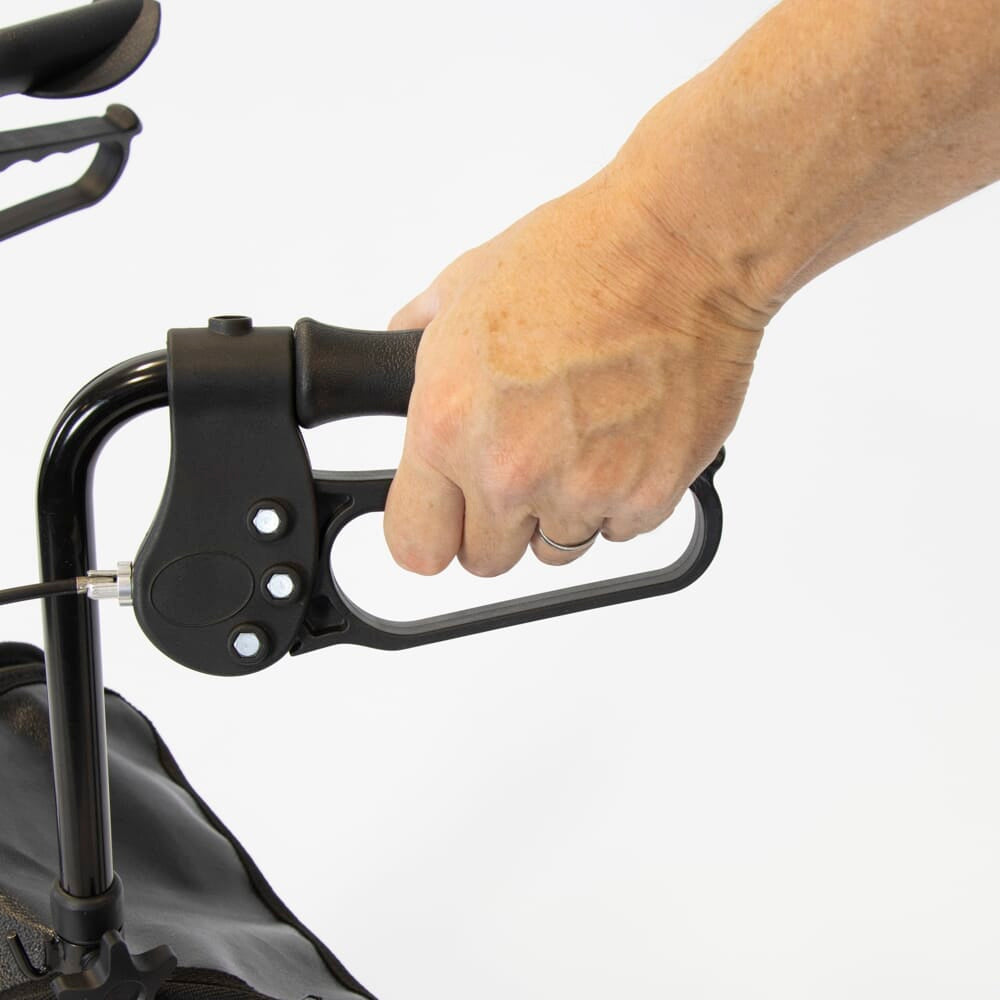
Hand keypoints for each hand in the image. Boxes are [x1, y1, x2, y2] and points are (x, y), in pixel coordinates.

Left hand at [383, 160, 770, 575]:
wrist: (680, 248)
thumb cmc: (578, 257)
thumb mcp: (462, 288)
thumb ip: (414, 348)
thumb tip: (391, 363)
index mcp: (447, 426)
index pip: (416, 546)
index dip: (430, 532)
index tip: (444, 521)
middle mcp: (509, 470)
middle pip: (486, 560)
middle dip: (498, 522)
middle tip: (522, 464)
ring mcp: (582, 490)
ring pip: (556, 550)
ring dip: (560, 512)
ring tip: (580, 440)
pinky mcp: (649, 497)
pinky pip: (619, 531)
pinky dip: (621, 498)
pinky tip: (624, 438)